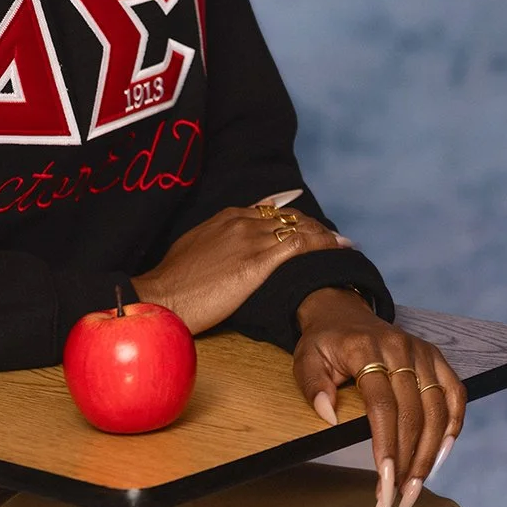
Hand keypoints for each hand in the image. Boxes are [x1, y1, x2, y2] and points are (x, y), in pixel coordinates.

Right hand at [131, 200, 352, 336]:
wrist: (163, 295)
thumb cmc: (175, 280)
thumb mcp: (196, 249)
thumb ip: (217, 242)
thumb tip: (226, 251)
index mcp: (227, 217)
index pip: (271, 211)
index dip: (294, 220)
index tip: (310, 229)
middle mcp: (241, 221)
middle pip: (289, 217)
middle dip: (314, 226)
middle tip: (334, 238)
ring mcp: (249, 239)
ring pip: (298, 227)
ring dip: (324, 235)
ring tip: (343, 244)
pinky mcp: (256, 262)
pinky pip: (298, 245)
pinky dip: (321, 244)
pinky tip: (336, 250)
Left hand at [293, 289, 466, 506]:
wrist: (342, 312)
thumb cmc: (324, 343)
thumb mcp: (305, 357)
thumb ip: (312, 384)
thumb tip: (329, 415)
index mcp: (365, 348)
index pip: (382, 405)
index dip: (386, 446)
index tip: (384, 483)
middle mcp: (399, 347)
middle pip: (413, 414)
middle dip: (409, 462)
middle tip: (399, 500)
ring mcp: (421, 351)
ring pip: (438, 410)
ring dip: (430, 455)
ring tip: (416, 488)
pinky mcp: (436, 357)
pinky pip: (455, 395)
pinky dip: (453, 427)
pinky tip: (441, 456)